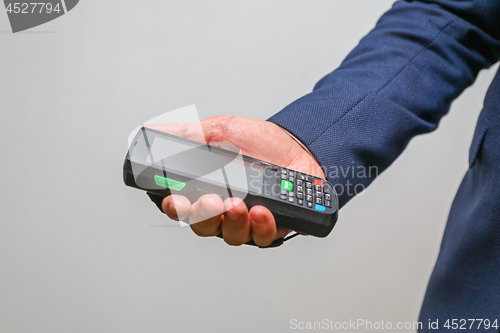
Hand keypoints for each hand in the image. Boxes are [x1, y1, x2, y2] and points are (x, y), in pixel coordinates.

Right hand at [149, 116, 324, 246]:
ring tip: (238, 204)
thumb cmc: (260, 141)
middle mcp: (223, 209)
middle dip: (204, 216)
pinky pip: (262, 237)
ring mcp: (246, 220)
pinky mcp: (271, 226)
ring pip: (231, 236)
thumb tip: (157, 130)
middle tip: (211, 201)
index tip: (175, 201)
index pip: (182, 207)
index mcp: (206, 189)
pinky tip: (261, 212)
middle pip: (203, 226)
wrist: (299, 146)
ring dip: (232, 222)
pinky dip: (260, 226)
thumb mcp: (221, 130)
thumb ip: (189, 134)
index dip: (175, 208)